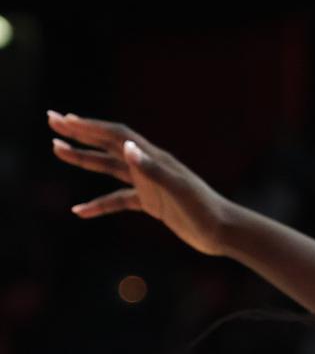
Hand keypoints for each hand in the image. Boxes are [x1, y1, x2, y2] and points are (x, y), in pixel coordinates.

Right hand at [49, 111, 235, 255]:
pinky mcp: (151, 203)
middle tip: (52, 122)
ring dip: (83, 159)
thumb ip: (152, 169)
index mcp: (154, 158)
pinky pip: (118, 200)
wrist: (223, 232)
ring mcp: (149, 184)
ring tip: (57, 150)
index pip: (117, 136)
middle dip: (80, 133)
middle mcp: (149, 166)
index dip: (90, 127)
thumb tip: (126, 147)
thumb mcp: (178, 190)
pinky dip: (99, 204)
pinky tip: (79, 211)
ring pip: (109, 168)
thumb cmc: (204, 210)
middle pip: (108, 145)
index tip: (64, 120)